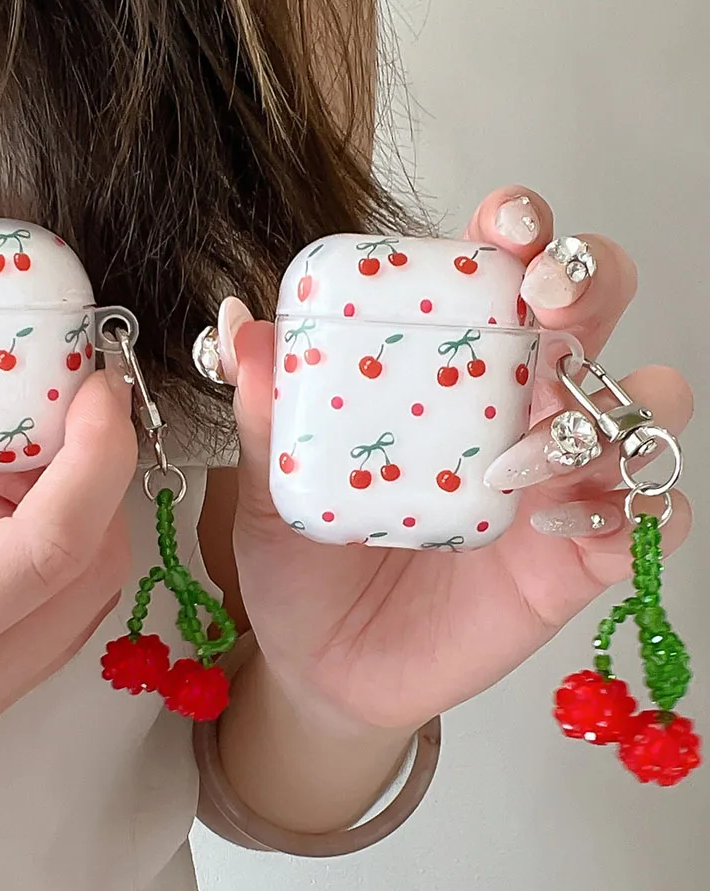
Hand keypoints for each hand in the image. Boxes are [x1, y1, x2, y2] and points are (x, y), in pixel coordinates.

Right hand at [0, 254, 136, 890]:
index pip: (45, 552)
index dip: (95, 458)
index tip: (96, 389)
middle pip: (89, 577)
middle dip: (99, 480)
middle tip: (57, 409)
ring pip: (78, 611)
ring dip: (73, 521)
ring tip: (5, 459)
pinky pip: (45, 633)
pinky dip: (48, 562)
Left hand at [228, 187, 693, 731]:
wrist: (323, 665)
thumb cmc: (301, 561)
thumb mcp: (271, 487)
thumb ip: (267, 413)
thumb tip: (240, 326)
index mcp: (442, 369)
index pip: (496, 273)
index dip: (518, 228)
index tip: (505, 224)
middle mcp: (513, 406)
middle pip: (593, 310)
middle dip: (592, 281)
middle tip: (548, 300)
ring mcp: (554, 478)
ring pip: (644, 407)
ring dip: (615, 406)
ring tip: (526, 453)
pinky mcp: (578, 557)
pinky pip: (650, 519)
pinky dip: (636, 509)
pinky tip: (563, 523)